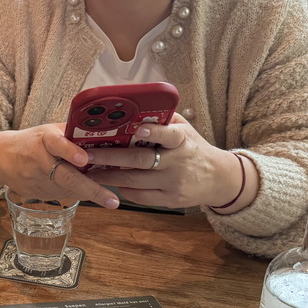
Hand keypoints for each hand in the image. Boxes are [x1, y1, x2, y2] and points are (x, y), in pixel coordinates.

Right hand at [0, 124, 120, 208]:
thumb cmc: (31, 141)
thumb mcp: (48, 131)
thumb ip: (72, 133)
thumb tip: (104, 135)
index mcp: (44, 139)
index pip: (56, 143)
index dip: (70, 151)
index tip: (84, 159)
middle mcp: (39, 160)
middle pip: (65, 176)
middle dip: (90, 189)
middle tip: (112, 200)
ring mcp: (36, 179)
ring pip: (68, 189)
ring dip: (88, 192)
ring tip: (107, 197)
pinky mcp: (35, 192)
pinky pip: (61, 195)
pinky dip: (75, 193)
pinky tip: (83, 191)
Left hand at [85, 114, 249, 208]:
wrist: (219, 178)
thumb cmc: (193, 148)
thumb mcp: (185, 129)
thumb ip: (163, 119)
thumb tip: (134, 107)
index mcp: (182, 140)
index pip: (169, 135)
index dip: (153, 132)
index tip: (137, 129)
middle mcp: (178, 162)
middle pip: (140, 161)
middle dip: (110, 157)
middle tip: (88, 154)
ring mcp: (173, 183)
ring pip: (135, 181)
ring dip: (109, 176)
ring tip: (89, 170)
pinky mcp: (170, 200)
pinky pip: (140, 196)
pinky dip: (123, 189)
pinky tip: (110, 183)